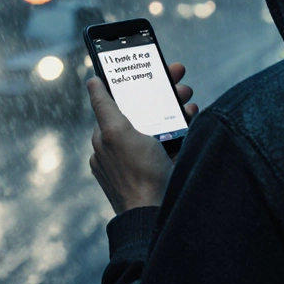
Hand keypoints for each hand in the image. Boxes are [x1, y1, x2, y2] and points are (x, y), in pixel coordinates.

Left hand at [88, 62, 197, 214]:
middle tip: (181, 82)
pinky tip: (191, 119)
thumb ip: (104, 107)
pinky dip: (184, 127)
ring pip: (161, 122)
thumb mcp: (116, 134)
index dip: (137, 82)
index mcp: (107, 138)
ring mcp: (144, 158)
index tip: (154, 68)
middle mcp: (123, 147)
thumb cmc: (137, 174)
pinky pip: (174, 139)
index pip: (121, 100)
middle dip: (163, 93)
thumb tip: (92, 82)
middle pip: (144, 109)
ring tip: (189, 102)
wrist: (158, 215)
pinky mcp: (163, 166)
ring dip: (176, 107)